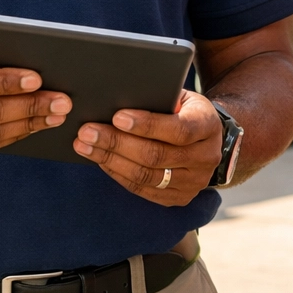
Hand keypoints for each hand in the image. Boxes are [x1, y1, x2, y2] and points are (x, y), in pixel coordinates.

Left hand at [73, 89, 222, 204]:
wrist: (207, 136)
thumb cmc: (184, 109)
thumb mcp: (180, 95)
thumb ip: (158, 97)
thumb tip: (119, 98)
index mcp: (208, 125)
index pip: (178, 130)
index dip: (147, 125)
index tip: (117, 117)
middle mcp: (206, 157)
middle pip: (156, 155)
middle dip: (117, 143)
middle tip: (87, 132)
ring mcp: (194, 182)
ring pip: (146, 176)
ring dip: (110, 160)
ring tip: (85, 146)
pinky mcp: (180, 197)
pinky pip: (143, 189)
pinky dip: (118, 175)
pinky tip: (100, 161)